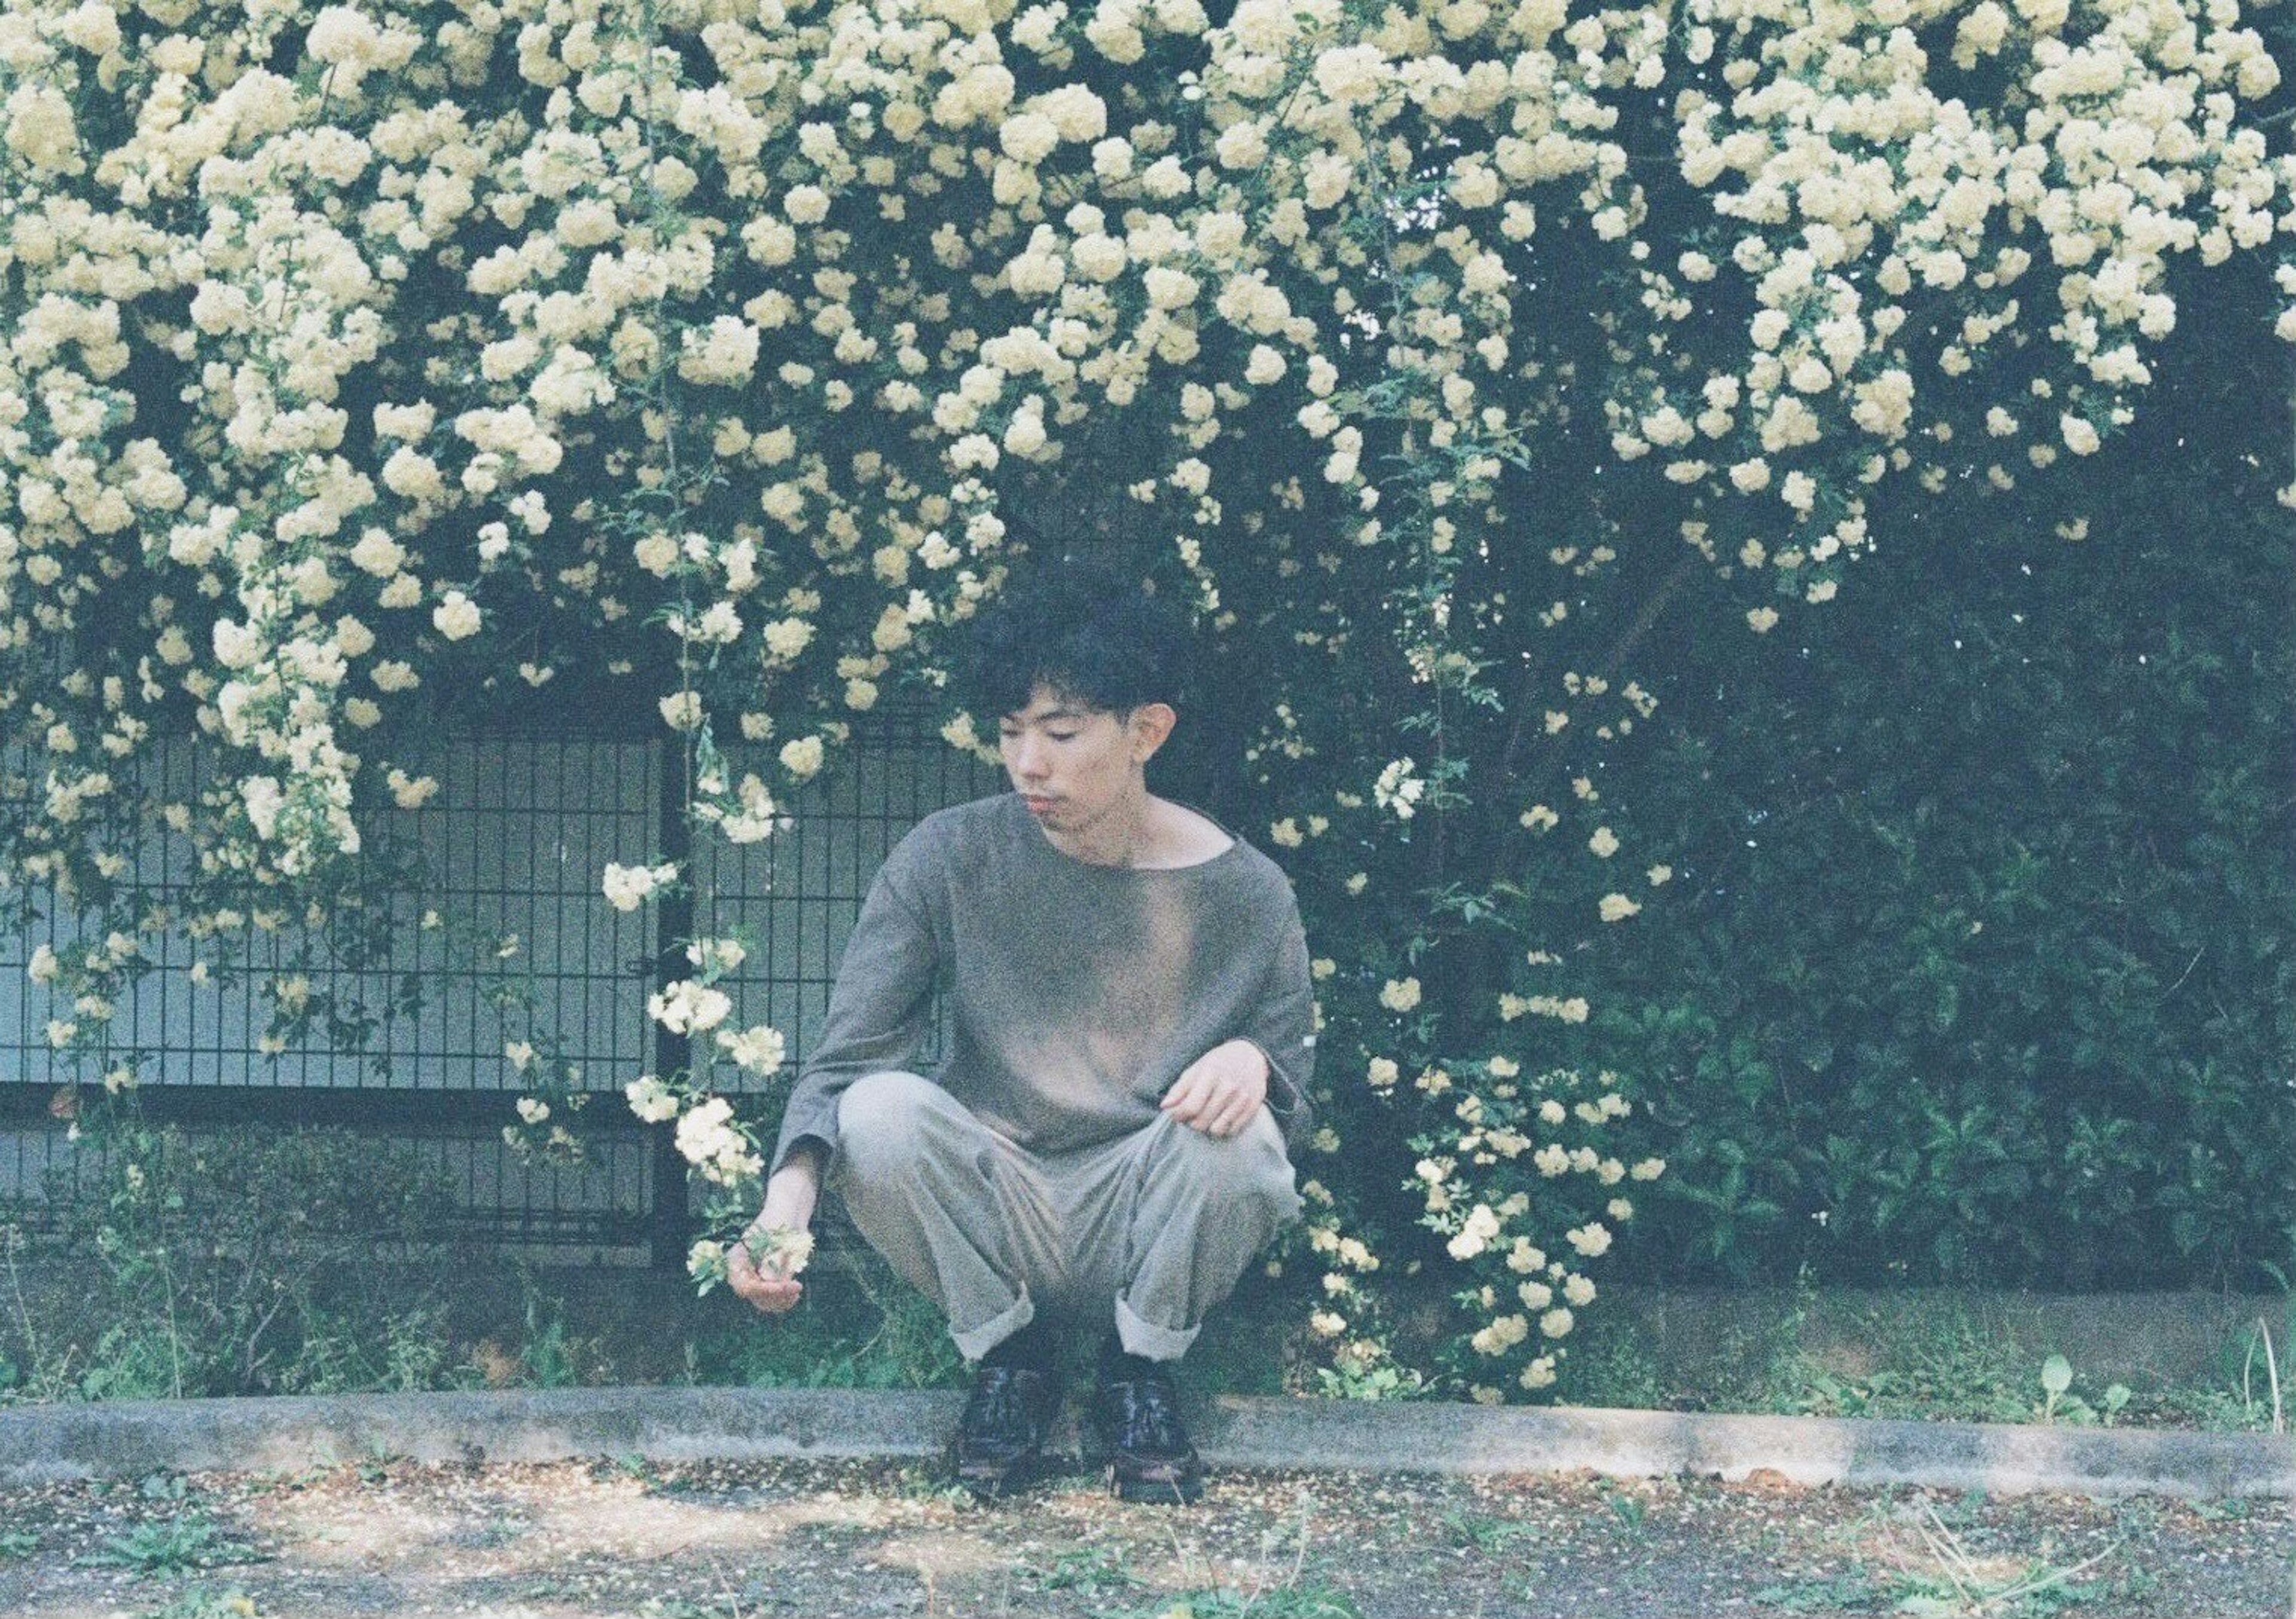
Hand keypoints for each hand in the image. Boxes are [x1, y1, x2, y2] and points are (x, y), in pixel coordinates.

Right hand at [728, 1153, 820, 1315]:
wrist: (790, 1214)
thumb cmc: (779, 1221)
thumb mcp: (776, 1238)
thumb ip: (772, 1260)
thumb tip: (769, 1281)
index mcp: (736, 1261)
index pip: (744, 1286)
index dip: (763, 1290)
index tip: (785, 1286)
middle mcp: (743, 1273)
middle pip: (754, 1297)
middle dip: (775, 1296)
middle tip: (796, 1287)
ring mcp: (756, 1279)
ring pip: (764, 1303)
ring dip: (781, 1300)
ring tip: (796, 1289)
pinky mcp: (769, 1283)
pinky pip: (773, 1301)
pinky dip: (784, 1300)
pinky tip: (795, 1293)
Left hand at [1160, 1038, 1269, 1138]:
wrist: (1250, 1055)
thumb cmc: (1217, 1064)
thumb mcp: (1196, 1069)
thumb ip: (1179, 1089)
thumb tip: (1165, 1106)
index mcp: (1210, 1074)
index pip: (1190, 1107)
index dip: (1178, 1115)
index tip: (1177, 1114)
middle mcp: (1228, 1087)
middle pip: (1201, 1122)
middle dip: (1192, 1122)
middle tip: (1193, 1114)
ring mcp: (1242, 1098)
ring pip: (1216, 1130)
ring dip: (1208, 1126)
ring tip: (1208, 1115)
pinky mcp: (1252, 1108)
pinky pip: (1232, 1131)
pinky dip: (1224, 1127)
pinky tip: (1223, 1115)